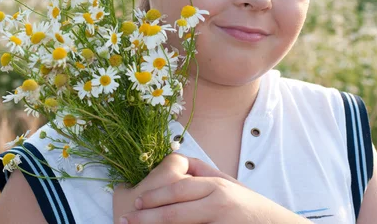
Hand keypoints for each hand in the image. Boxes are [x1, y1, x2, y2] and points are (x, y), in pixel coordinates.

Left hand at [120, 157, 310, 223]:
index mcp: (217, 187)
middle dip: (147, 216)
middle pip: (175, 211)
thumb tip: (177, 160)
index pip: (178, 189)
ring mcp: (221, 223)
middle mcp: (218, 204)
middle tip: (126, 219)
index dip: (154, 196)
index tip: (136, 202)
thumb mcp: (229, 183)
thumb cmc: (250, 206)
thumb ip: (204, 172)